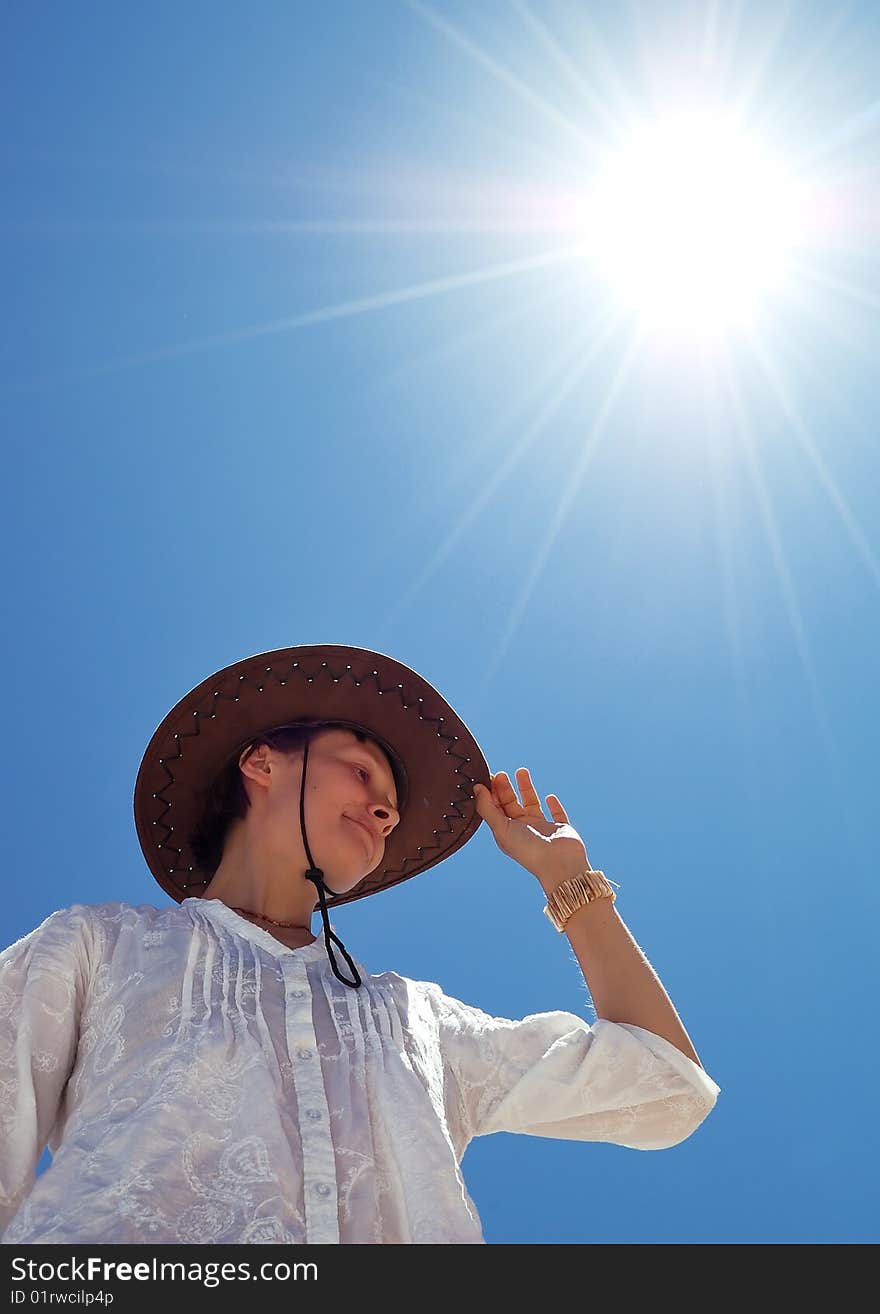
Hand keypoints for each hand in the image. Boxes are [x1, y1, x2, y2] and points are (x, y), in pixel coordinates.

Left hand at [473, 768, 592, 890]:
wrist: (559, 864)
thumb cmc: (527, 849)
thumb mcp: (501, 828)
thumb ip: (487, 808)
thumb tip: (476, 788)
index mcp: (507, 832)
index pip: (495, 809)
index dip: (491, 793)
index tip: (487, 776)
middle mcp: (523, 829)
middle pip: (511, 804)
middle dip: (505, 788)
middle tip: (501, 773)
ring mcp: (542, 828)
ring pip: (532, 804)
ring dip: (526, 788)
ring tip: (521, 771)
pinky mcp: (561, 828)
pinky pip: (557, 814)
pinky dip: (554, 805)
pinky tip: (550, 796)